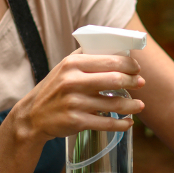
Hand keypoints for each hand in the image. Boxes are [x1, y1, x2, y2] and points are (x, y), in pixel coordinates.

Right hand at [6, 51, 145, 144]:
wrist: (32, 116)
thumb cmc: (55, 88)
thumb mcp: (65, 67)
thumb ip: (87, 56)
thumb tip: (117, 48)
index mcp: (72, 63)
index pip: (110, 60)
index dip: (129, 64)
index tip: (137, 68)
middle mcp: (72, 81)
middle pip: (115, 79)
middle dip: (133, 81)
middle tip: (141, 83)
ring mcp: (74, 103)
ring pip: (114, 103)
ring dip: (132, 105)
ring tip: (140, 105)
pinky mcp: (76, 122)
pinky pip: (106, 123)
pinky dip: (121, 124)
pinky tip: (129, 122)